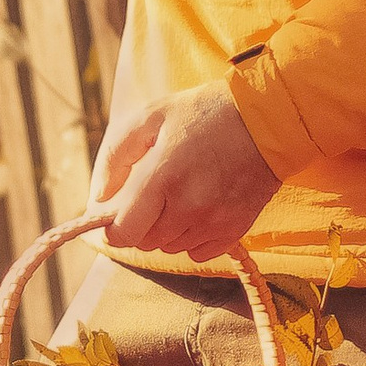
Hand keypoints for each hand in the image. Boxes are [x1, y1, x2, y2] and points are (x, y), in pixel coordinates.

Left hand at [93, 82, 278, 261]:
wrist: (266, 120)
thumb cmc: (203, 113)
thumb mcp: (150, 117)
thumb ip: (115, 157)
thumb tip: (99, 198)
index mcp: (162, 177)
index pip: (123, 233)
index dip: (112, 229)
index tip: (115, 214)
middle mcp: (188, 206)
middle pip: (145, 242)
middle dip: (140, 222)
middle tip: (153, 192)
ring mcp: (214, 222)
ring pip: (170, 247)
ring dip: (166, 229)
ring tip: (180, 194)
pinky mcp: (234, 230)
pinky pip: (198, 252)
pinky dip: (192, 237)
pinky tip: (200, 208)